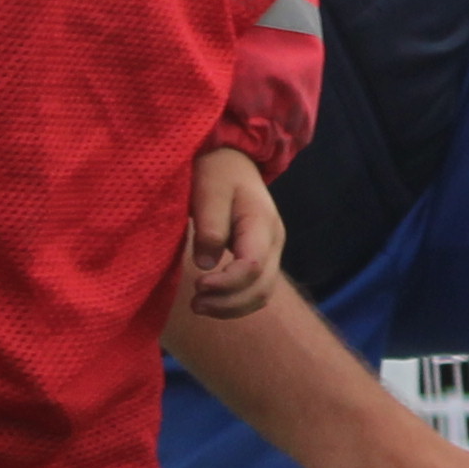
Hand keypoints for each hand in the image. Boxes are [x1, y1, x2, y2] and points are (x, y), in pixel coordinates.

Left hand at [187, 147, 282, 321]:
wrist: (233, 159)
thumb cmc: (218, 171)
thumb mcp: (209, 190)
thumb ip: (210, 226)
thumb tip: (205, 264)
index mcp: (261, 223)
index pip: (252, 265)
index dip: (227, 283)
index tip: (197, 285)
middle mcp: (274, 241)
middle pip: (262, 287)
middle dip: (228, 303)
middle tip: (194, 304)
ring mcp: (272, 250)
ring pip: (262, 294)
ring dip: (232, 308)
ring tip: (199, 306)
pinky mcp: (262, 256)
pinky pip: (257, 289)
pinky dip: (236, 302)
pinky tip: (213, 301)